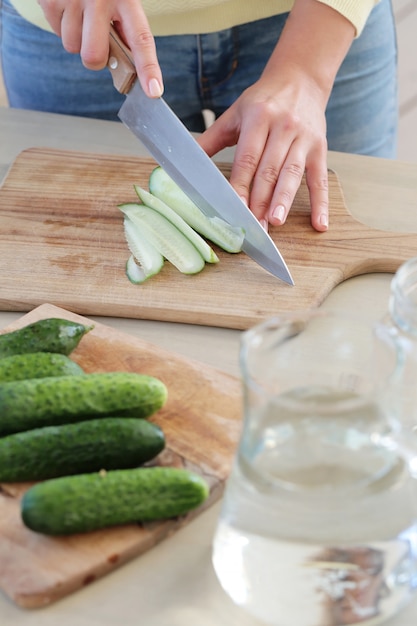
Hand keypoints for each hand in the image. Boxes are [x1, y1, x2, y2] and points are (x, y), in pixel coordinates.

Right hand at [38, 0, 162, 96]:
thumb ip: (125, 27)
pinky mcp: (52, 0)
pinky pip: (56, 33)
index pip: (141, 39)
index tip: (154, 90)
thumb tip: (128, 65)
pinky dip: (62, 26)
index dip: (149, 68)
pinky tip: (69, 9)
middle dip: (95, 59)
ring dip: (77, 39)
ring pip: (73, 47)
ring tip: (81, 15)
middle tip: (96, 42)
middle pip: (94, 57)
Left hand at [198, 71, 328, 231]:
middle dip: (260, 200)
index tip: (233, 208)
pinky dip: (321, 203)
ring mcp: (304, 138)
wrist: (301, 78)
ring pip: (292, 174)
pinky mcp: (320, 148)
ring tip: (276, 222)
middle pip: (269, 170)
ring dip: (284, 200)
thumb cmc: (262, 101)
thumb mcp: (234, 114)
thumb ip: (210, 140)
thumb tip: (182, 160)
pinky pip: (320, 179)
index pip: (247, 159)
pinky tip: (319, 223)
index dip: (240, 186)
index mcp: (258, 118)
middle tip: (253, 226)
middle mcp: (283, 127)